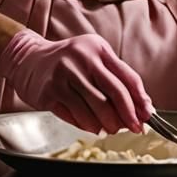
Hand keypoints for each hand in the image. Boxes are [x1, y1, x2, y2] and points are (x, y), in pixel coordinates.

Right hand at [0, 29, 152, 134]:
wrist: (29, 59)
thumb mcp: (92, 59)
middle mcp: (82, 58)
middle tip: (134, 128)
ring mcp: (65, 74)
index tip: (147, 115)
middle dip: (128, 115)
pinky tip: (92, 126)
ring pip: (96, 108)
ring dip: (108, 124)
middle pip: (114, 93)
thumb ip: (115, 78)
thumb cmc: (67, 62)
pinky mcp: (51, 90)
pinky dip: (88, 125)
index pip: (126, 76)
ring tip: (111, 129)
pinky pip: (77, 115)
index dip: (140, 99)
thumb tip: (141, 106)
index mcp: (97, 48)